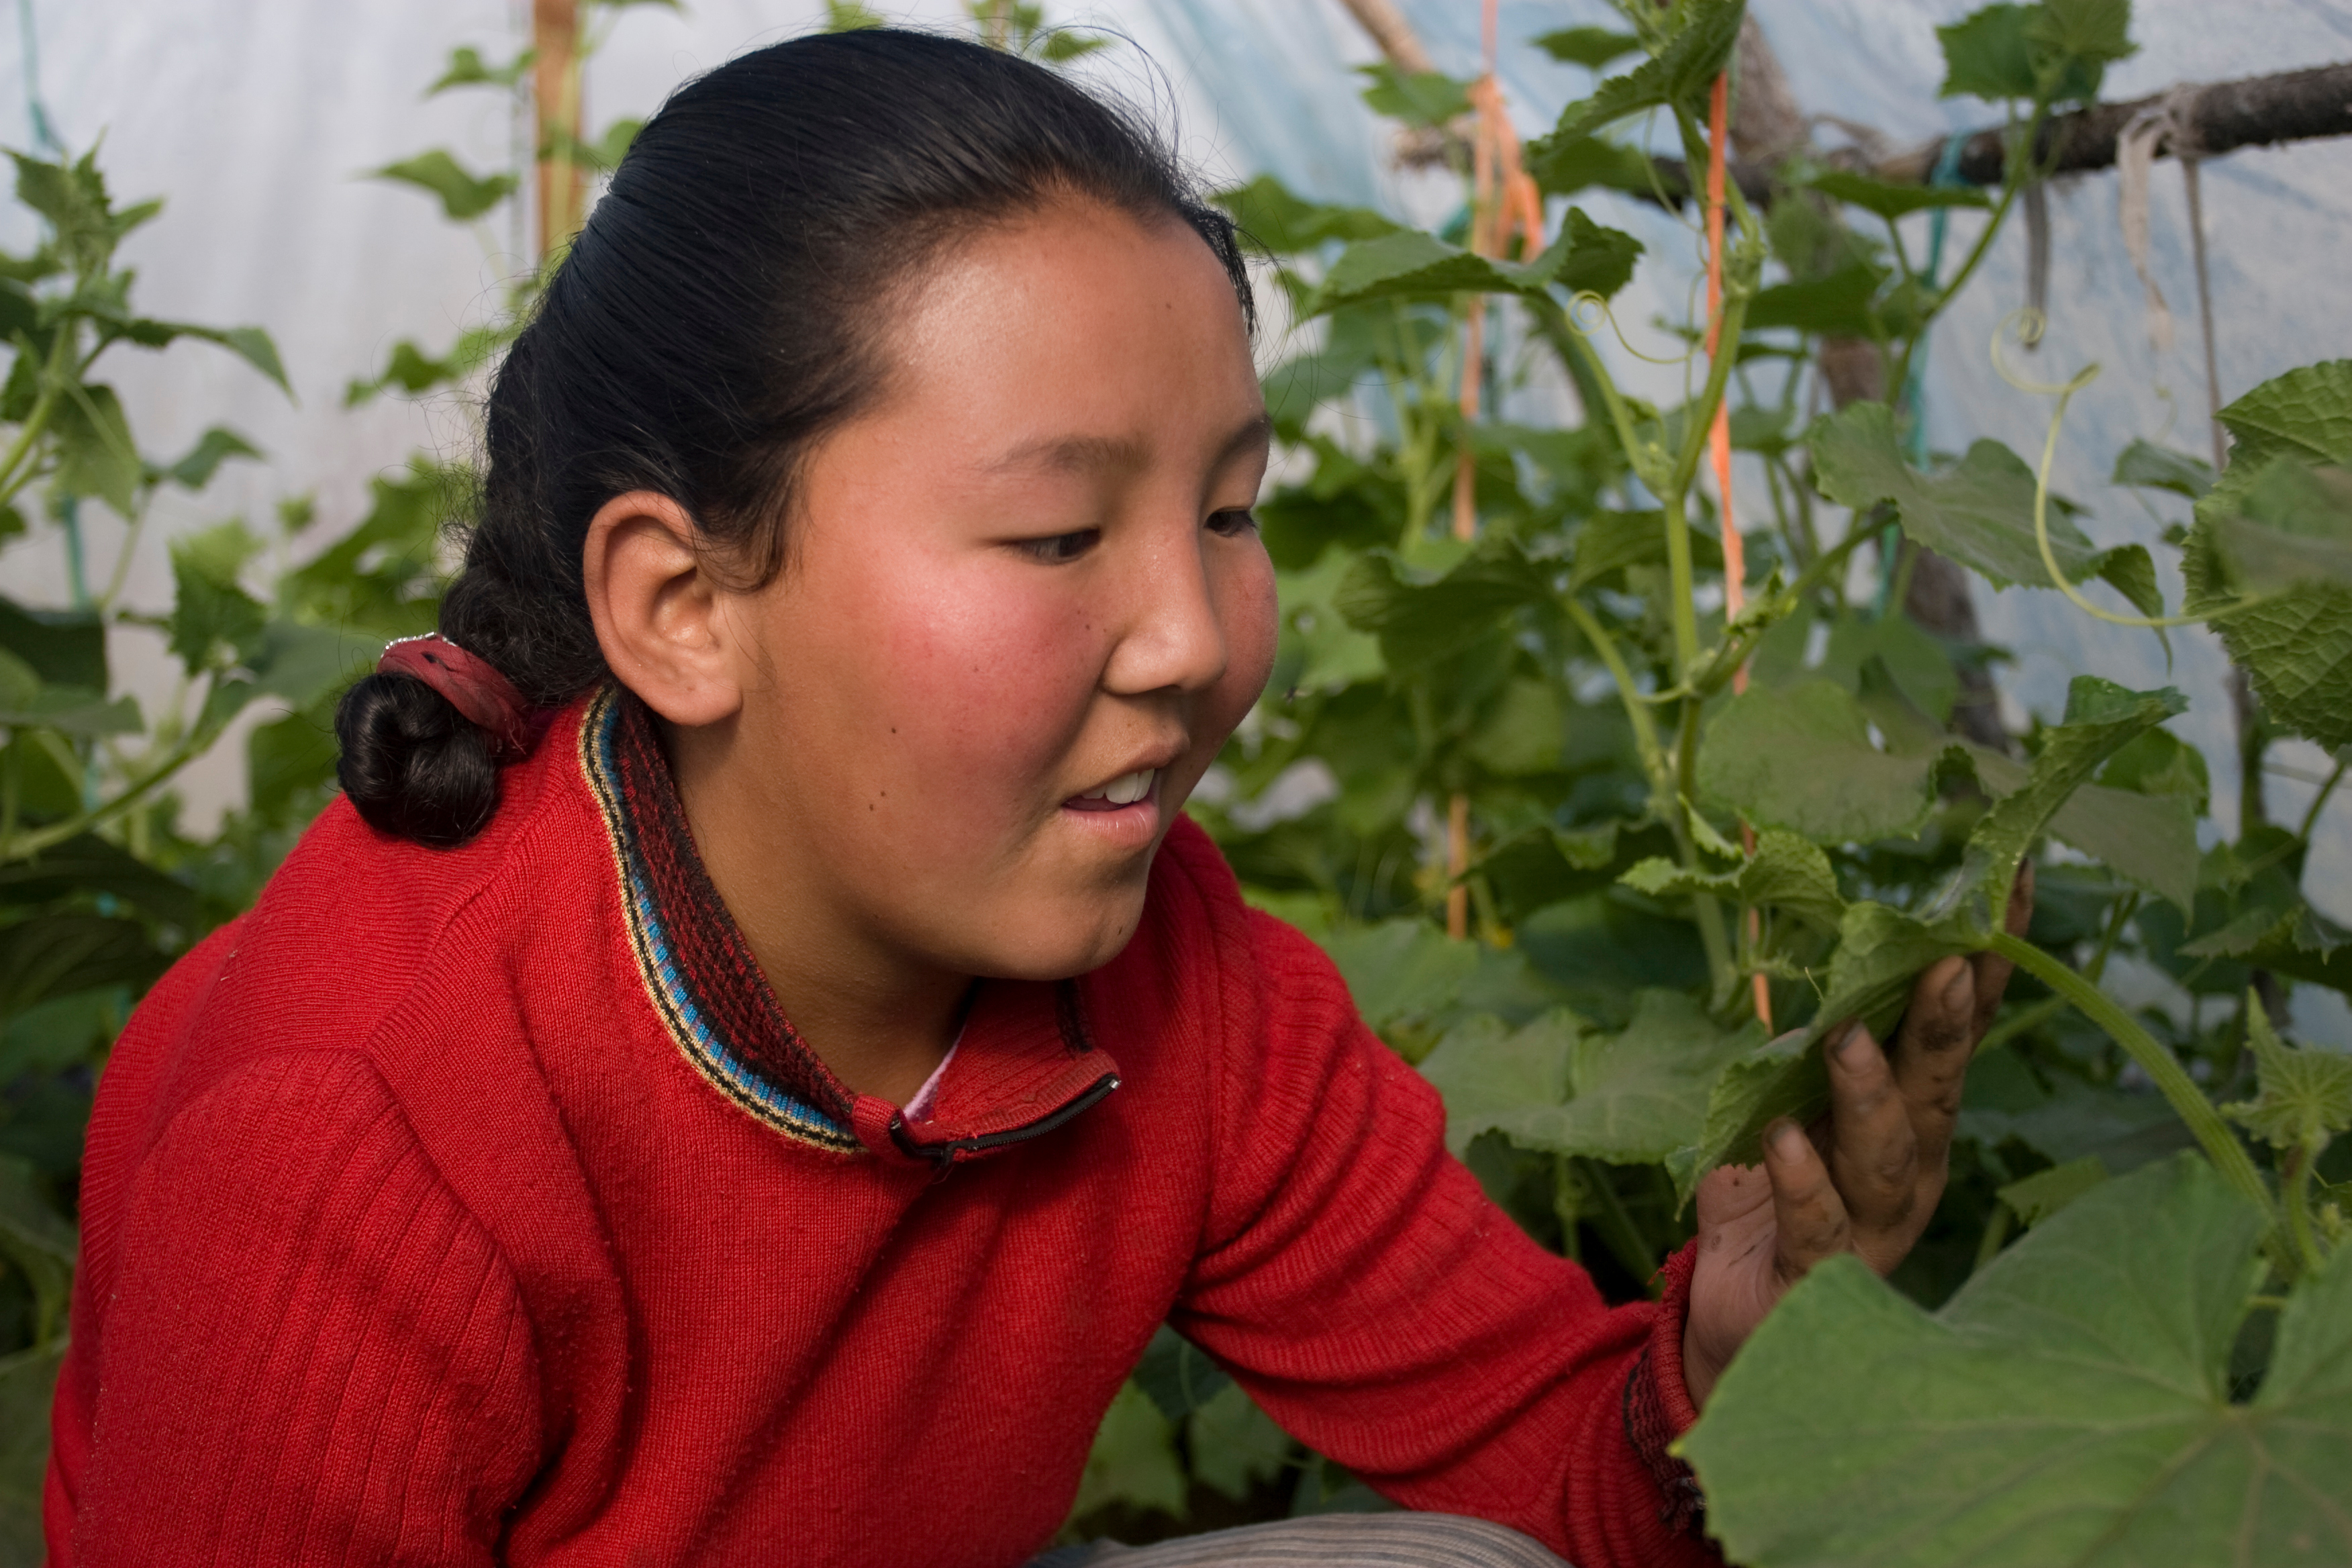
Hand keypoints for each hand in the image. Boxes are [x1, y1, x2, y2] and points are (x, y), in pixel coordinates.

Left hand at [1680, 865, 2032, 1408]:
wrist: (1729, 1318)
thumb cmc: (1770, 1199)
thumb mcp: (1785, 1106)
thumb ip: (1805, 1051)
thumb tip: (1816, 968)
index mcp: (1911, 1116)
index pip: (1958, 1030)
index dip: (1985, 963)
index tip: (2010, 888)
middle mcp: (1910, 1169)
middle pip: (1936, 1088)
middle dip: (1944, 1026)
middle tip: (1943, 961)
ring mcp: (1873, 1226)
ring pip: (1886, 1156)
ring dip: (1868, 1093)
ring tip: (1844, 1040)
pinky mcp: (1820, 1277)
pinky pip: (1817, 1226)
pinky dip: (1801, 1182)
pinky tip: (1780, 1141)